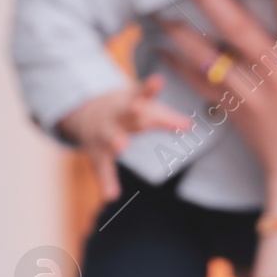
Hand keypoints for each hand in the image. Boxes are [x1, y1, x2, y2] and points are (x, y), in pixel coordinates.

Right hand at [57, 75, 193, 199]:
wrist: (84, 112)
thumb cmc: (127, 111)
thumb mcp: (145, 110)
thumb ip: (167, 119)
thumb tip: (191, 126)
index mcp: (131, 103)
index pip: (144, 96)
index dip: (152, 90)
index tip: (158, 80)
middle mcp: (117, 117)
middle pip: (127, 113)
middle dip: (133, 111)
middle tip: (138, 109)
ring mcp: (105, 133)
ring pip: (111, 136)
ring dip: (116, 140)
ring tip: (120, 146)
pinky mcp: (97, 153)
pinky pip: (102, 168)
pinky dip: (107, 182)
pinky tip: (111, 196)